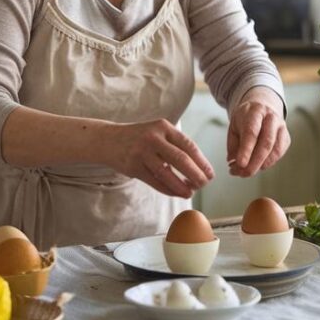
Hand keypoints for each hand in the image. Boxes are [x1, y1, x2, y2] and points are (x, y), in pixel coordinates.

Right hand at [100, 119, 214, 197]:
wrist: (108, 139)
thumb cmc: (140, 138)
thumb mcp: (158, 132)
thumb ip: (176, 145)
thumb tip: (200, 167)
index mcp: (163, 127)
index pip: (188, 145)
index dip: (202, 162)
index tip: (210, 174)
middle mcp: (153, 138)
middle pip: (180, 159)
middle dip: (195, 174)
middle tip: (204, 185)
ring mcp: (142, 152)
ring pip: (167, 173)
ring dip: (181, 186)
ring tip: (191, 192)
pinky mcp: (133, 166)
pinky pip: (155, 181)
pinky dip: (168, 189)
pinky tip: (177, 193)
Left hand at [227, 87, 288, 176]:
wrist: (262, 107)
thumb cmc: (245, 120)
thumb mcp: (234, 127)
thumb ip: (233, 145)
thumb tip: (234, 165)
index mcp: (255, 111)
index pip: (251, 132)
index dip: (246, 150)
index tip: (240, 164)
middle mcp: (271, 118)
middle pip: (266, 142)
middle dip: (254, 162)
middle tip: (243, 173)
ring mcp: (281, 127)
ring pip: (275, 150)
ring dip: (261, 165)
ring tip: (246, 172)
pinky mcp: (286, 138)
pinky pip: (279, 154)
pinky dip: (268, 163)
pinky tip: (257, 165)